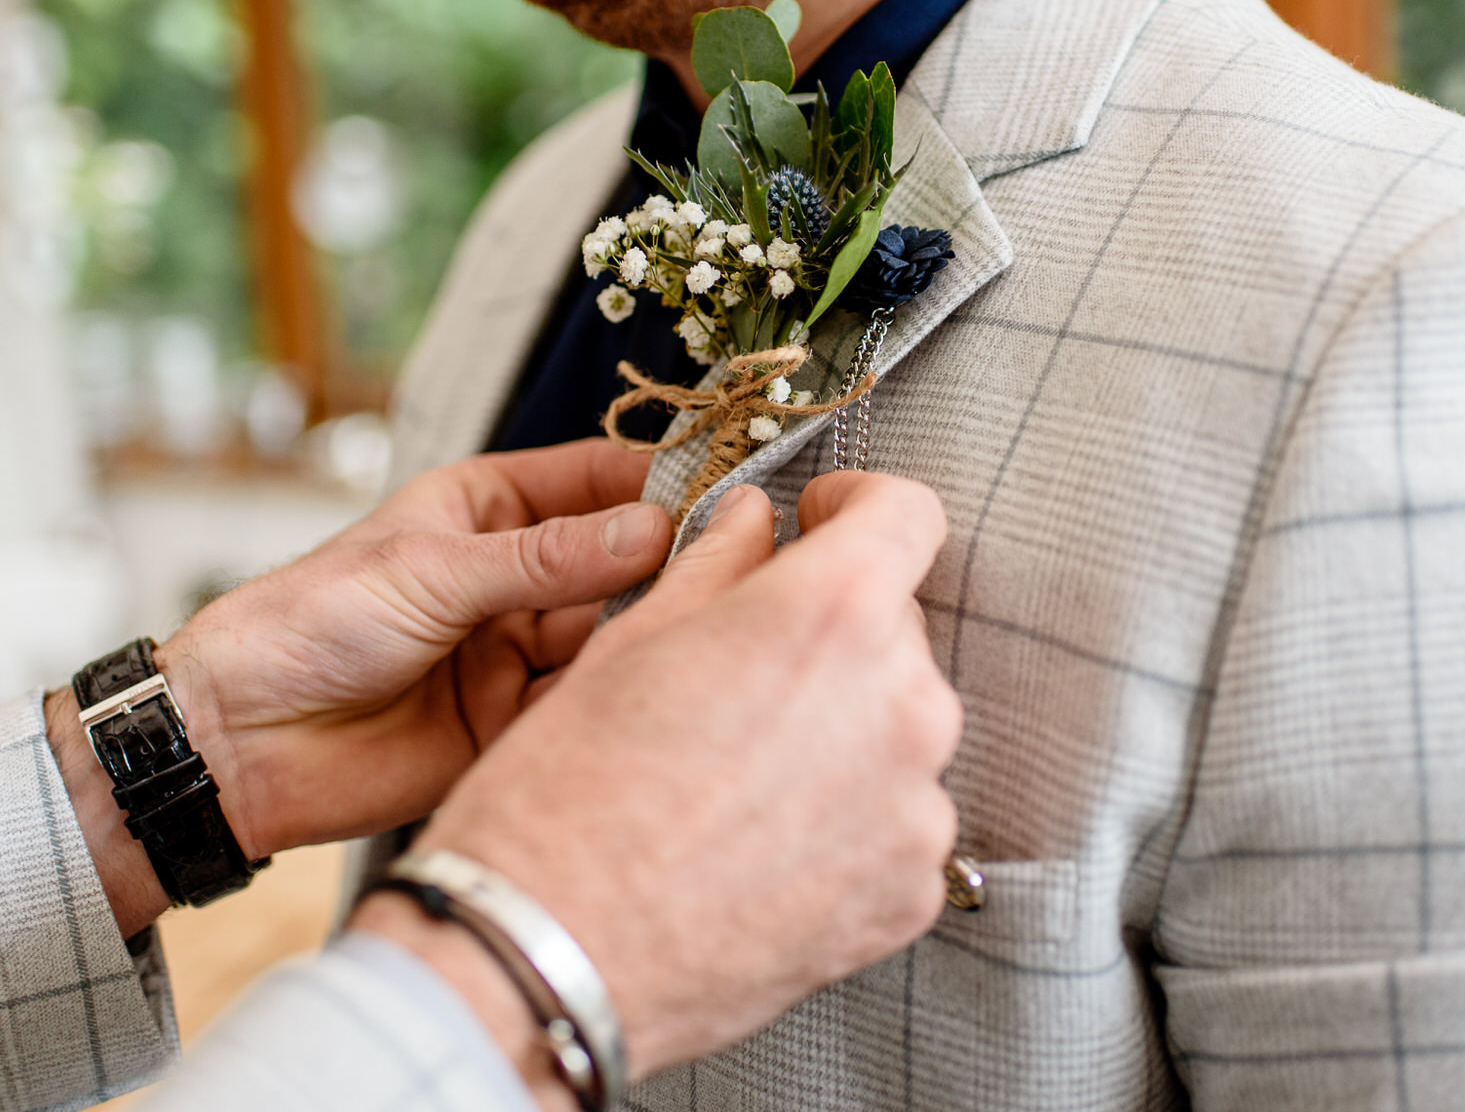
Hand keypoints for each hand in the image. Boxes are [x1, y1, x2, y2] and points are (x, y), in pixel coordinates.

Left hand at [52, 439, 672, 933]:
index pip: (597, 479)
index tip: (730, 482)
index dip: (661, 480)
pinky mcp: (518, 723)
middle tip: (740, 562)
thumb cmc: (309, 625)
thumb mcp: (433, 571)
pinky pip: (588, 701)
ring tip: (709, 623)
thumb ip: (548, 559)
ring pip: (614, 632)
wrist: (239, 742)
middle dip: (672, 560)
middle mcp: (516, 577)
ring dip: (653, 629)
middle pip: (620, 560)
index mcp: (488, 509)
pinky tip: (662, 687)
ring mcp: (520, 650)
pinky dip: (624, 695)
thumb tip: (654, 529)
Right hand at [356, 471, 960, 1085]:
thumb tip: (753, 521)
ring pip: (896, 727)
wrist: (547, 958)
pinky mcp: (911, 892)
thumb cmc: (566, 797)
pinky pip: (896, 821)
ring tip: (739, 775)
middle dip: (830, 632)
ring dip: (839, 729)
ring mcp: (916, 809)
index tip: (817, 525)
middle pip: (895, 628)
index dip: (858, 506)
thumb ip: (719, 564)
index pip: (908, 514)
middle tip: (740, 672)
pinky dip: (845, 818)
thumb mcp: (631, 643)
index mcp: (834, 617)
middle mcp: (904, 705)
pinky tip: (760, 839)